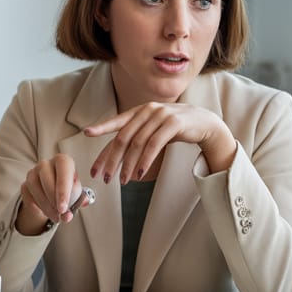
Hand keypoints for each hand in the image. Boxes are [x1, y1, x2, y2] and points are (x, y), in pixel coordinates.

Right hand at [15, 153, 90, 235]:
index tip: (63, 208)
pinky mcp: (24, 185)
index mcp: (63, 161)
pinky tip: (46, 212)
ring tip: (56, 217)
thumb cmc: (68, 191)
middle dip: (54, 200)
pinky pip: (28, 197)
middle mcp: (46, 164)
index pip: (63, 170)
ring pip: (36, 189)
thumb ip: (75, 204)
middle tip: (60, 214)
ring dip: (46, 206)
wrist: (54, 195)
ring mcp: (33, 173)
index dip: (63, 190)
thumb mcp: (76, 195)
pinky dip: (37, 207)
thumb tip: (67, 215)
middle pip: (47, 179)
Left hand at [83, 102, 235, 183]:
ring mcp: (161, 115)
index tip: (86, 134)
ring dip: (128, 165)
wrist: (204, 123)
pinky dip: (145, 161)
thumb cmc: (175, 128)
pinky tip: (139, 174)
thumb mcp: (152, 129)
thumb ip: (135, 137)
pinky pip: (154, 145)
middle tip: (104, 177)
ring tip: (123, 181)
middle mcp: (147, 110)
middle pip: (123, 137)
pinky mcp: (173, 123)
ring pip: (137, 143)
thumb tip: (112, 155)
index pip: (116, 122)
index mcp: (139, 111)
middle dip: (112, 159)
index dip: (101, 128)